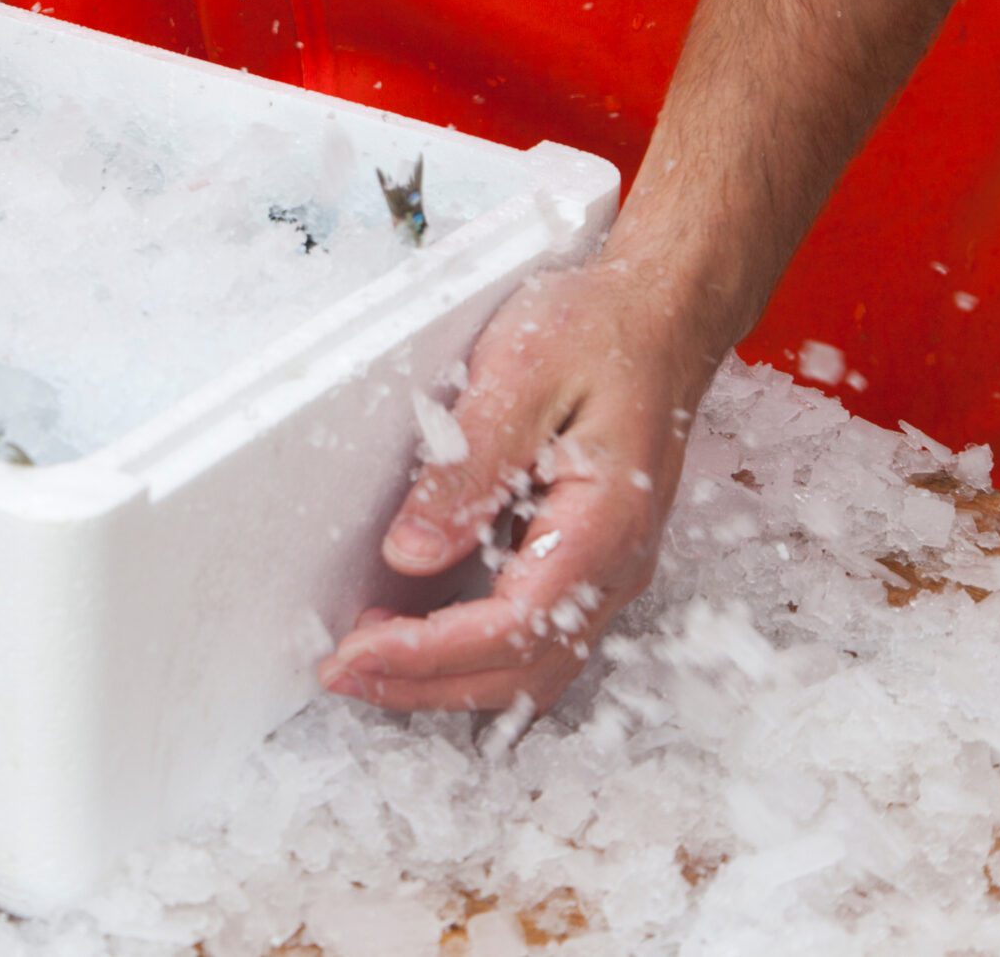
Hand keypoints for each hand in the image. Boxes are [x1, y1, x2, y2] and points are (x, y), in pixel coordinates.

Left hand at [316, 255, 721, 714]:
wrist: (659, 315)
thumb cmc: (600, 332)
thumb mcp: (521, 375)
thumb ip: (469, 468)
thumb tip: (408, 552)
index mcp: (604, 526)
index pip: (513, 627)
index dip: (428, 652)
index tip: (357, 650)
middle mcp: (615, 566)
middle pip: (520, 668)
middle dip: (423, 684)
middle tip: (340, 670)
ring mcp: (604, 570)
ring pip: (530, 667)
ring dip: (446, 681)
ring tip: (368, 666)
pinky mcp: (583, 560)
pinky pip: (534, 637)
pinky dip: (474, 656)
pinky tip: (421, 644)